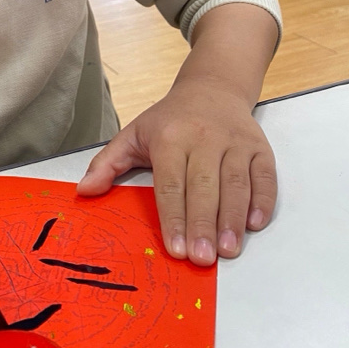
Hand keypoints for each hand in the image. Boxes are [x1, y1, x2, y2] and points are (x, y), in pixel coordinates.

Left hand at [77, 85, 276, 265]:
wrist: (212, 88)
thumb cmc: (170, 120)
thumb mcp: (134, 134)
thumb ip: (107, 163)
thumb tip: (83, 192)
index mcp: (169, 137)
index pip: (170, 183)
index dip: (173, 218)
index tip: (175, 249)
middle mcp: (204, 137)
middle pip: (204, 187)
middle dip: (202, 225)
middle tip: (202, 259)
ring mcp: (235, 142)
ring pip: (236, 184)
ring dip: (232, 220)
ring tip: (227, 251)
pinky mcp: (260, 147)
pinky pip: (265, 177)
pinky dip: (263, 201)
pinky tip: (254, 224)